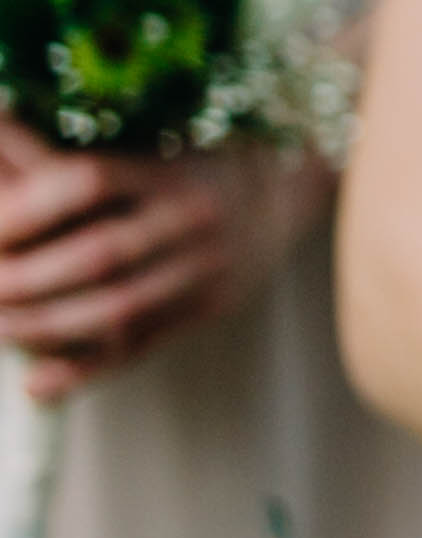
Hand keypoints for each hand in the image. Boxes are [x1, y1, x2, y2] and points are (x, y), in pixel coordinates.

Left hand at [0, 126, 315, 395]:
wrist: (280, 194)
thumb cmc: (179, 167)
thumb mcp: (128, 151)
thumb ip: (48, 158)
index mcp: (167, 170)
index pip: (88, 182)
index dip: (24, 209)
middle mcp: (195, 220)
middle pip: (101, 254)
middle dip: (22, 279)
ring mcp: (208, 270)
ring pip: (118, 310)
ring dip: (40, 327)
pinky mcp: (209, 309)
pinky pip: (140, 348)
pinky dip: (82, 372)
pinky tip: (36, 386)